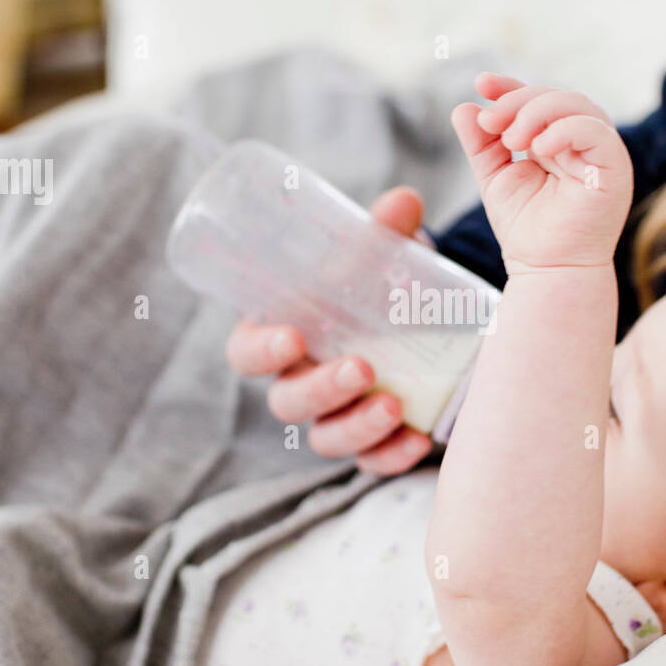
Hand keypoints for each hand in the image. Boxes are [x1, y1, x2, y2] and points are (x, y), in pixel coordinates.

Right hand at [224, 186, 434, 474]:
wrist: (420, 316)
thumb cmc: (377, 283)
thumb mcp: (379, 256)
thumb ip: (384, 234)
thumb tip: (403, 203)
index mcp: (281, 331)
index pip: (246, 352)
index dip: (260, 351)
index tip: (292, 338)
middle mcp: (299, 379)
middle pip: (287, 402)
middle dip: (322, 390)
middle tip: (362, 369)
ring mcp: (333, 415)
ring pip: (325, 438)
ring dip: (357, 427)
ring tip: (395, 407)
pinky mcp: (371, 442)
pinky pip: (371, 462)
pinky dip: (393, 456)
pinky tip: (420, 440)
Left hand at [450, 73, 632, 268]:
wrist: (547, 270)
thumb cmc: (526, 230)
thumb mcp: (495, 177)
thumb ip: (481, 143)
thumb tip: (463, 107)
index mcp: (558, 140)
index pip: (538, 99)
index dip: (511, 87)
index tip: (481, 83)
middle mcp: (583, 142)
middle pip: (556, 97)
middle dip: (518, 101)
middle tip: (490, 123)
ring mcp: (601, 153)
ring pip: (577, 105)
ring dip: (537, 112)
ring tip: (510, 139)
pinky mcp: (614, 167)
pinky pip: (595, 131)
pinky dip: (564, 130)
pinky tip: (538, 148)